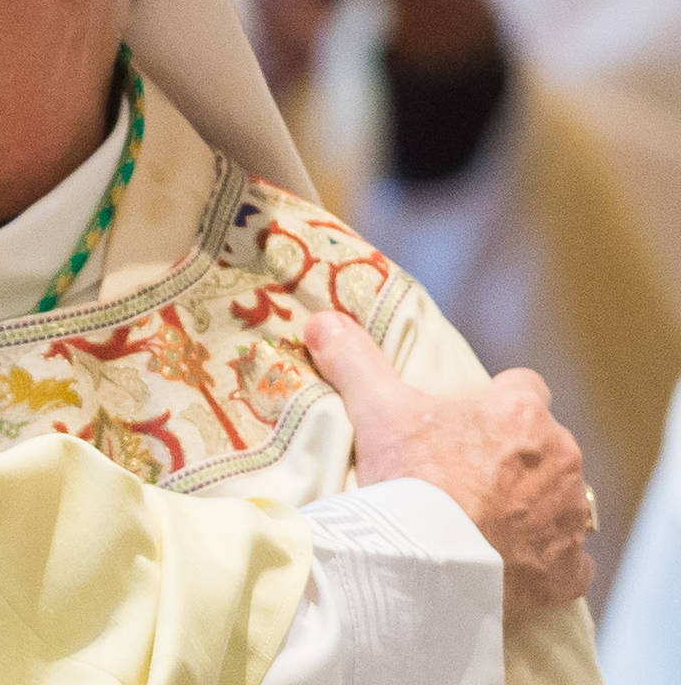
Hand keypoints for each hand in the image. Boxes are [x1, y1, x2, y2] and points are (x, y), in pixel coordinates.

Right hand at [308, 311, 591, 628]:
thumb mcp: (375, 410)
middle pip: (543, 445)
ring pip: (558, 500)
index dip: (495, 402)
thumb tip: (322, 321)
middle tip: (463, 475)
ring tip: (481, 522)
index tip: (463, 422)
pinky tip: (507, 564)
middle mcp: (561, 459)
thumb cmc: (412, 479)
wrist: (434, 568)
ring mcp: (571, 518)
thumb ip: (353, 360)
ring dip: (532, 507)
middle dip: (515, 456)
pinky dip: (544, 561)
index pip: (524, 387)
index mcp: (521, 413)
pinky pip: (567, 561)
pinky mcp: (571, 572)